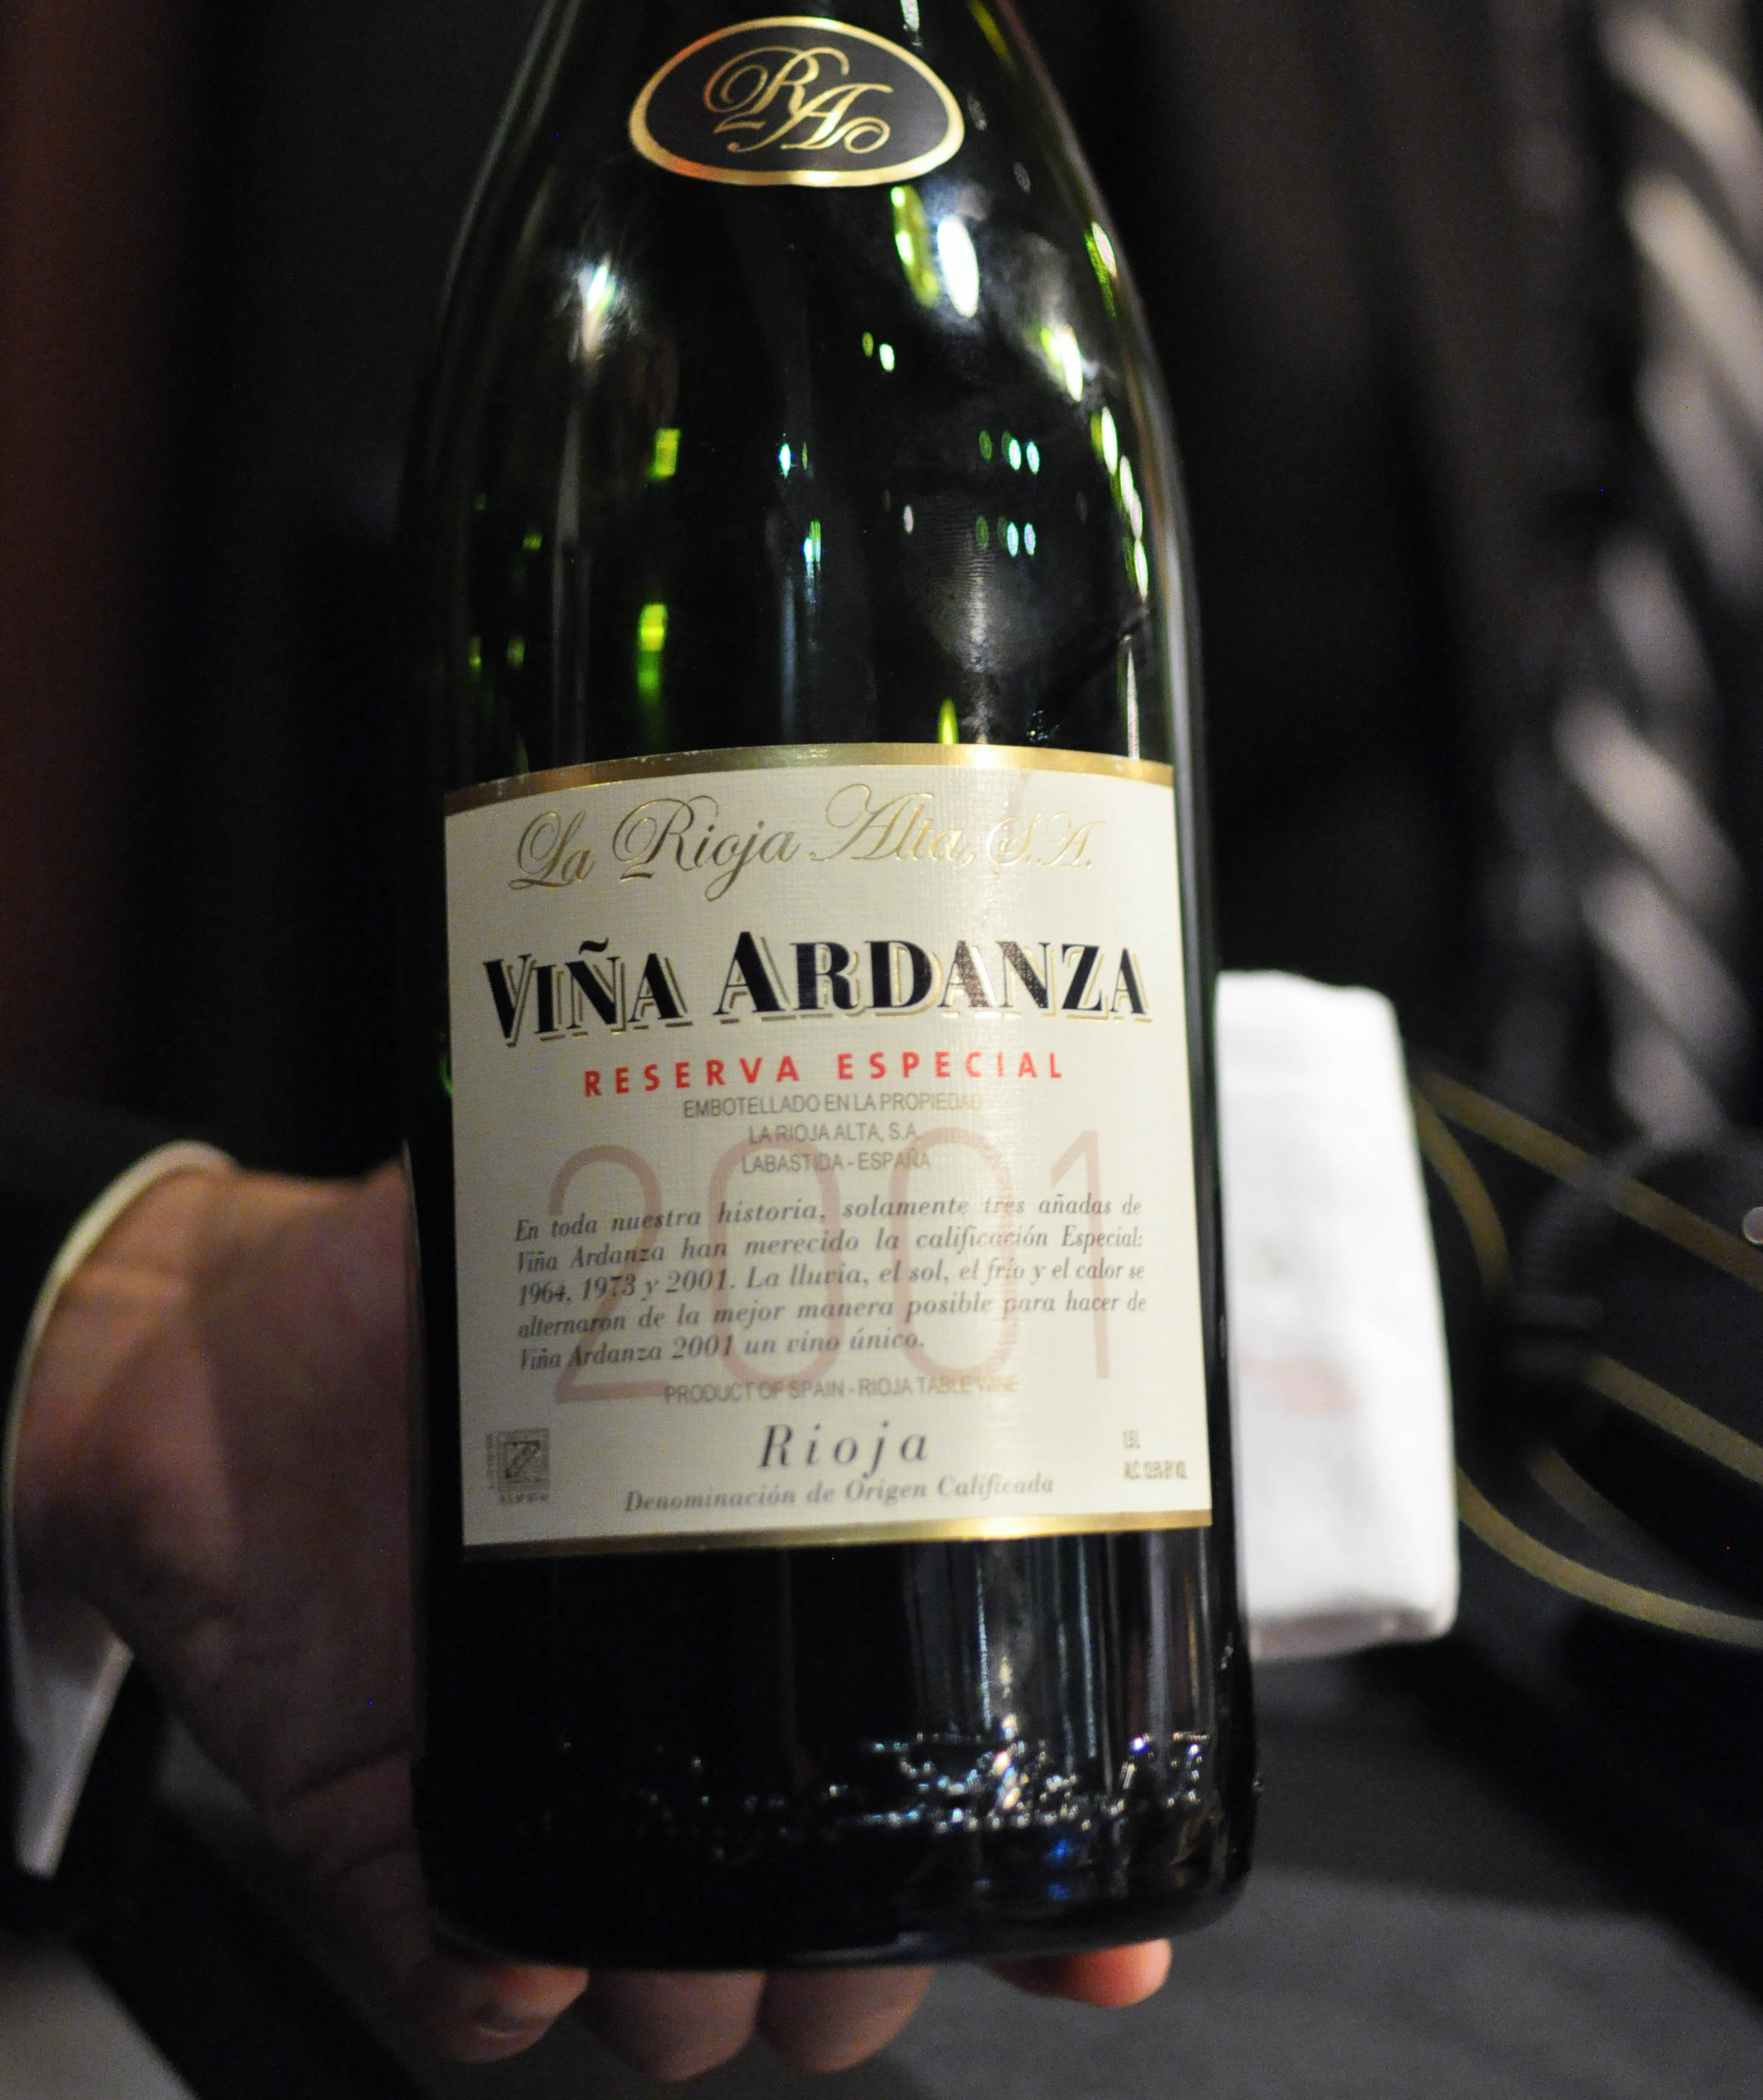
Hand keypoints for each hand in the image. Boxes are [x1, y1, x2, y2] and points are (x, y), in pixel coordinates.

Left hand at [15, 1162, 1171, 2076]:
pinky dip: (498, 1981)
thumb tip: (821, 1095)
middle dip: (864, 1954)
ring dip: (705, 1985)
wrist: (199, 1353)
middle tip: (869, 1906)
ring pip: (669, 1980)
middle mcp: (662, 1717)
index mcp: (735, 1597)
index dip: (1032, 1877)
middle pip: (818, 1922)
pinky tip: (521, 1927)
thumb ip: (686, 1180)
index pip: (922, 1767)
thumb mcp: (567, 1210)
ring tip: (698, 1921)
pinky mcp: (392, 1838)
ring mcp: (539, 1789)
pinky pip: (463, 1975)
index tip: (1112, 1934)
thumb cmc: (399, 1290)